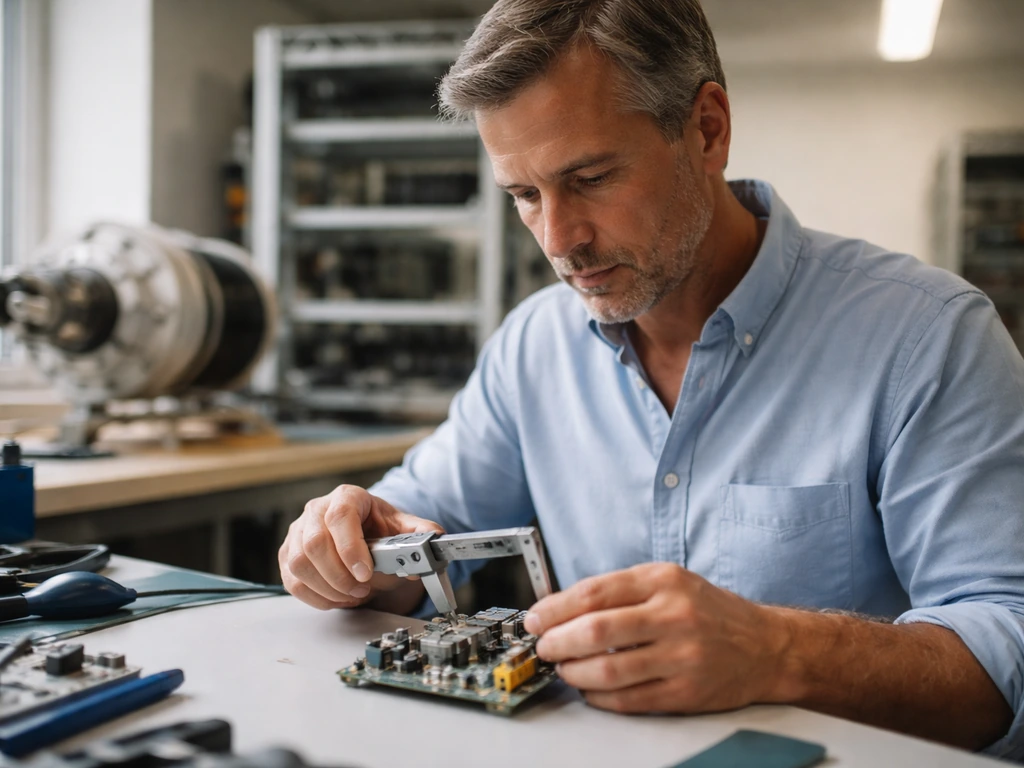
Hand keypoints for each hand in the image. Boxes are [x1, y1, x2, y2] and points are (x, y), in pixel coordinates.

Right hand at [279, 484, 443, 610]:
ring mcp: (298, 532)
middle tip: (362, 590)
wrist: (364, 536)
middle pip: (315, 544)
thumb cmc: (380, 529)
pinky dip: (317, 597)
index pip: (341, 517)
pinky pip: (293, 581)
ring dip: (328, 588)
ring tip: (352, 595)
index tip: (365, 573)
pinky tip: (337, 598)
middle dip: (340, 576)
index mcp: (347, 497)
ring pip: (300, 564)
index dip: (350, 548)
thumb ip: (421, 533)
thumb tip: (434, 539)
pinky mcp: (287, 554)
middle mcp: (317, 510)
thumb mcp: (404, 527)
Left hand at [523, 563, 790, 712]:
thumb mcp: (669, 581)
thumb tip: (562, 607)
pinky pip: (629, 699)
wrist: (766, 646)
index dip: (555, 608)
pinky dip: (600, 696)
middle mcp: (674, 615)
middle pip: (597, 630)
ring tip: (564, 669)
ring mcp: (682, 656)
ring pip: (609, 670)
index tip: (535, 619)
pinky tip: (590, 689)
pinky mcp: (686, 692)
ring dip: (574, 672)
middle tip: (543, 647)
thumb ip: (621, 591)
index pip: (594, 592)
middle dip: (557, 641)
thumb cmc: (709, 611)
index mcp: (663, 580)